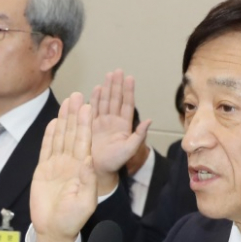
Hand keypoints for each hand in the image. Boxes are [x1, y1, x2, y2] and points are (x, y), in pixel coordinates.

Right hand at [30, 92, 96, 241]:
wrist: (54, 230)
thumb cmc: (72, 220)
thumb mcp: (84, 202)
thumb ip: (87, 181)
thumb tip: (87, 161)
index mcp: (83, 169)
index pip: (84, 142)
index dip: (85, 124)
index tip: (87, 107)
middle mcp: (71, 164)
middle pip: (73, 134)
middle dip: (75, 115)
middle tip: (77, 95)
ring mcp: (57, 166)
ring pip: (60, 137)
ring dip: (63, 120)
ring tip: (66, 102)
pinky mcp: (44, 170)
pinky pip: (47, 149)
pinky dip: (49, 135)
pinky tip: (52, 122)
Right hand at [89, 70, 150, 195]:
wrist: (98, 170)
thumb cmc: (115, 162)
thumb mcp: (130, 149)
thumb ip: (139, 135)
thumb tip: (149, 120)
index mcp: (124, 126)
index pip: (127, 104)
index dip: (128, 91)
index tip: (130, 78)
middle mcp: (113, 121)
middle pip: (115, 99)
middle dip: (117, 85)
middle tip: (118, 71)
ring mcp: (102, 123)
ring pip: (105, 102)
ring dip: (106, 88)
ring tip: (108, 75)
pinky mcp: (91, 126)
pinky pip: (93, 109)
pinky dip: (94, 99)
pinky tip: (95, 88)